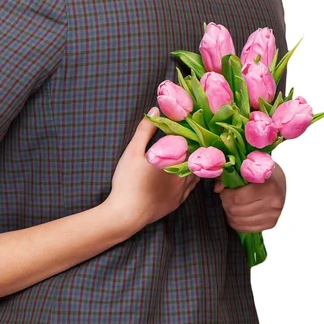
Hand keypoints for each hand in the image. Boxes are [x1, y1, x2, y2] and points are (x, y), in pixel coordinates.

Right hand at [106, 108, 199, 231]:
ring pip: (197, 172)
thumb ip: (145, 130)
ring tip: (193, 151)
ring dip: (196, 162)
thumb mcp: (132, 152)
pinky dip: (192, 176)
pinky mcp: (178, 201)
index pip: (192, 141)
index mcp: (174, 160)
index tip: (193, 120)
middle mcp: (183, 175)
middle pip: (197, 156)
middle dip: (197, 145)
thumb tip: (155, 109)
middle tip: (195, 133)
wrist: (125, 214)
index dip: (193, 130)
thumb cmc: (127, 182)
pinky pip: (192, 186)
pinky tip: (188, 171)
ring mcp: (182, 190)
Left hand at [213, 163, 285, 232]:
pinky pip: (246, 229)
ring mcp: (274, 215)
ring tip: (229, 205)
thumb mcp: (246, 167)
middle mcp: (274, 202)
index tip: (224, 190)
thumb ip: (229, 174)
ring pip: (239, 221)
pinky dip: (236, 223)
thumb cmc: (260, 171)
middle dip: (226, 204)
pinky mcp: (271, 224)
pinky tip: (234, 214)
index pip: (238, 198)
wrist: (277, 180)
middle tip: (225, 198)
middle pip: (237, 210)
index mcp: (269, 186)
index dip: (226, 195)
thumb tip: (217, 188)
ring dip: (229, 214)